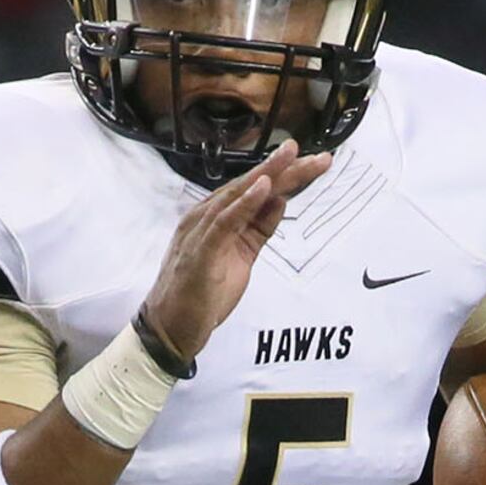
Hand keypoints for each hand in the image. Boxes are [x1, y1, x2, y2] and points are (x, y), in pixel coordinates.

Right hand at [135, 139, 330, 367]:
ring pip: (237, 196)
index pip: (254, 190)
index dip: (284, 174)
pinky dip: (244, 203)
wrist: (171, 329)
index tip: (313, 162)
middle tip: (314, 154)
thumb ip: (258, 228)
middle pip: (249, 186)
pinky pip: (224, 222)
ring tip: (291, 157)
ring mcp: (200, 232)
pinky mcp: (200, 251)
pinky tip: (263, 188)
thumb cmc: (202, 294)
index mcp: (217, 218)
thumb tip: (279, 201)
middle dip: (283, 168)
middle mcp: (206, 217)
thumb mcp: (241, 256)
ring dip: (266, 175)